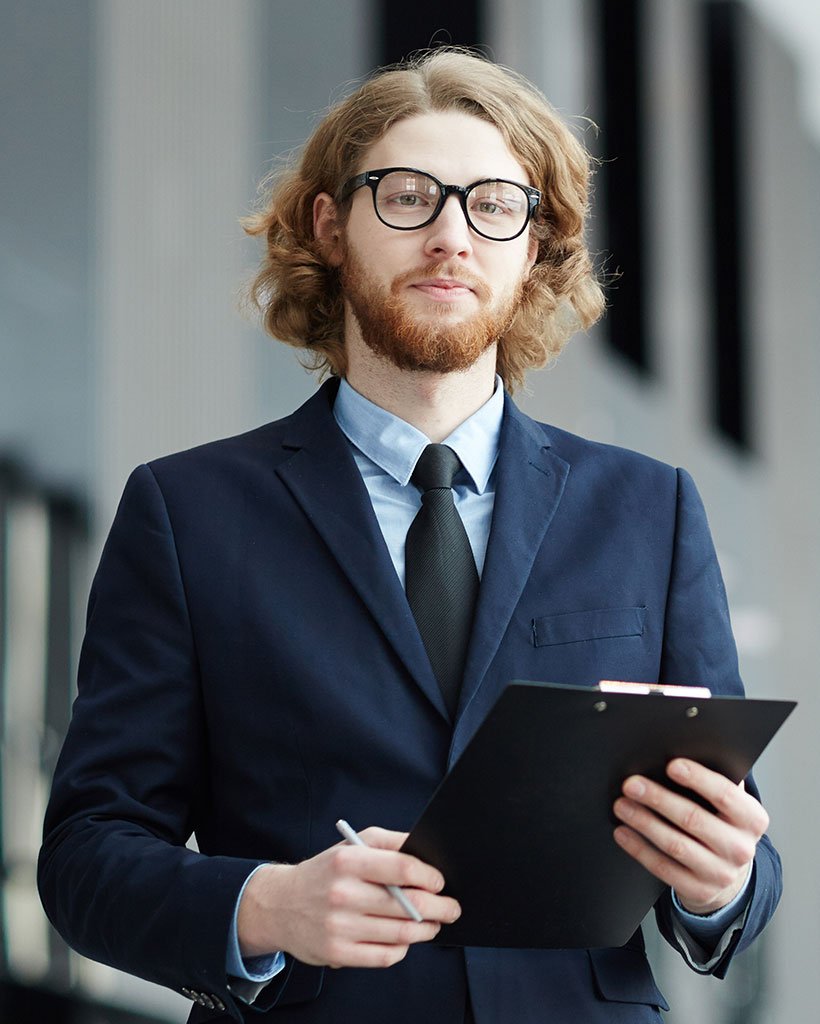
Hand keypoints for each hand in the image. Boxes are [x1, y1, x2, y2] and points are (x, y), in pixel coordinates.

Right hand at [236, 827, 460, 967]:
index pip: (403, 869)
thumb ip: (390, 843)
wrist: (280, 904)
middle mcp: (343, 893)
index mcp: (349, 861)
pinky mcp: (337, 954)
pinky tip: (405, 940)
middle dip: (440, 908)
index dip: (430, 877)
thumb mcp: (353, 844)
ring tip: (434, 924)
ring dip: (426, 930)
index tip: (440, 882)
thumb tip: (426, 851)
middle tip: (451, 908)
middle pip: (408, 905)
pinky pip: (384, 957)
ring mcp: (340, 927)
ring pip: (401, 934)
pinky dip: (402, 949)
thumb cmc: (326, 872)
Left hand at [612, 758, 768, 913]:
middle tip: (631, 784)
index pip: (726, 794)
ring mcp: (720, 873)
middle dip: (658, 798)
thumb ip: (714, 780)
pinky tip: (623, 832)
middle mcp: (741, 848)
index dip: (698, 778)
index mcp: (752, 819)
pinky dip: (639, 848)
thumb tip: (681, 749)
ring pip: (675, 844)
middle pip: (694, 818)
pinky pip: (662, 868)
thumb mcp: (728, 805)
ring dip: (643, 822)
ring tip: (621, 805)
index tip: (671, 765)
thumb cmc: (721, 824)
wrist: (727, 873)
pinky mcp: (698, 890)